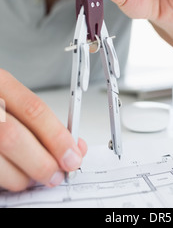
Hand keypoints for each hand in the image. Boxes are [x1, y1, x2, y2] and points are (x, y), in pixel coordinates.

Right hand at [0, 70, 86, 191]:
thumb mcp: (14, 99)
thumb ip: (41, 121)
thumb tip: (73, 147)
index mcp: (0, 84)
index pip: (33, 109)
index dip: (57, 136)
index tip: (73, 155)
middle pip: (13, 137)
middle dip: (42, 162)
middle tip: (57, 174)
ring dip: (23, 176)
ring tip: (35, 176)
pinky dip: (8, 180)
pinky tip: (15, 174)